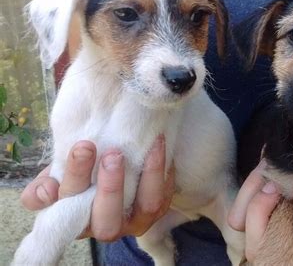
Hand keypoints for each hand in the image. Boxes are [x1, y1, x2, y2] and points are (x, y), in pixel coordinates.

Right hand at [20, 136, 174, 240]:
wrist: (111, 166)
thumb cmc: (83, 172)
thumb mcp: (61, 173)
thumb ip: (48, 180)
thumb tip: (48, 191)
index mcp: (73, 218)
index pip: (65, 208)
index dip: (71, 182)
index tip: (81, 148)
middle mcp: (104, 226)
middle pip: (107, 220)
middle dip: (110, 187)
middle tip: (112, 154)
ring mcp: (135, 220)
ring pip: (146, 207)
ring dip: (148, 175)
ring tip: (146, 144)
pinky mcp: (157, 209)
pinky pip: (166, 193)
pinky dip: (164, 169)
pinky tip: (159, 144)